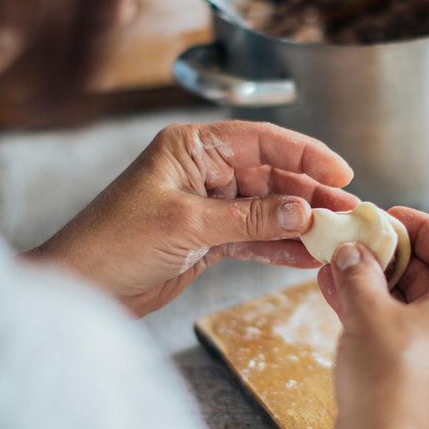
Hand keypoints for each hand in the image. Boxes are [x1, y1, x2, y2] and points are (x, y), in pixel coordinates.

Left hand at [28, 121, 358, 315]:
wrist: (80, 288)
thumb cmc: (112, 243)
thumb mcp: (186, 225)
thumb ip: (248, 218)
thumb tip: (302, 211)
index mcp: (191, 148)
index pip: (260, 140)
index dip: (304, 153)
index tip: (340, 171)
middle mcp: (202, 170)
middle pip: (270, 175)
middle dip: (310, 193)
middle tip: (348, 211)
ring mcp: (206, 205)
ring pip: (267, 208)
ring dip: (300, 223)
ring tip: (337, 236)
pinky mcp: (206, 238)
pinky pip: (253, 237)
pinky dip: (279, 247)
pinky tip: (306, 256)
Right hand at [317, 207, 428, 428]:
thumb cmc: (388, 380)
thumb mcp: (368, 311)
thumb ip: (360, 271)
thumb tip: (353, 251)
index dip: (418, 226)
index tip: (384, 217)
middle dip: (389, 254)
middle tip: (354, 240)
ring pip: (415, 302)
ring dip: (375, 282)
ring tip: (334, 264)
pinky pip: (407, 328)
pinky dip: (377, 310)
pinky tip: (337, 294)